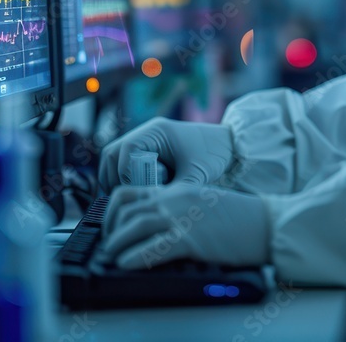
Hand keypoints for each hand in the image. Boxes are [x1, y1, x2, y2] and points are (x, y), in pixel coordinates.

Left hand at [96, 183, 269, 269]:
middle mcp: (175, 199)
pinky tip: (127, 264)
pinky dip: (134, 257)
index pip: (132, 192)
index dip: (113, 210)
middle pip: (128, 210)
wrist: (266, 222)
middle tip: (110, 245)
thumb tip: (158, 227)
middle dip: (111, 229)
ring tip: (112, 256)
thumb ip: (180, 208)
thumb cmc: (240, 217)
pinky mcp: (190, 238)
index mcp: (178, 189)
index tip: (111, 226)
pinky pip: (152, 247)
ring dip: (117, 243)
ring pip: (134, 226)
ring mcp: (182, 217)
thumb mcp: (204, 202)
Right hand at [98, 118, 234, 190]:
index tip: (132, 194)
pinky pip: (127, 162)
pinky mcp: (151, 149)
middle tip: (118, 201)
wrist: (232, 146)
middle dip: (112, 177)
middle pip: (114, 153)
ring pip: (117, 157)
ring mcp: (148, 139)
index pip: (125, 150)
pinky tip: (134, 196)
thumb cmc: (215, 155)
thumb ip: (173, 193)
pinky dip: (125, 177)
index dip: (123, 174)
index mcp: (157, 131)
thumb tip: (152, 214)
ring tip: (123, 201)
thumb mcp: (195, 176)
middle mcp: (149, 132)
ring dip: (115, 178)